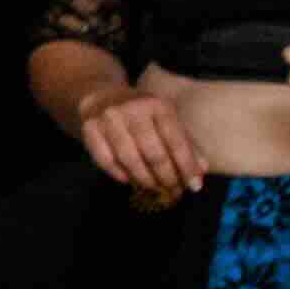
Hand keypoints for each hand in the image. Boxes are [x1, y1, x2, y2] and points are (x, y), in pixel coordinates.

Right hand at [73, 77, 209, 206]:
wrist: (101, 97)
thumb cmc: (141, 113)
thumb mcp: (166, 119)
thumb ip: (185, 143)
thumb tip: (200, 170)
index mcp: (158, 105)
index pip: (176, 141)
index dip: (186, 166)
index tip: (194, 186)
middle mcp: (132, 110)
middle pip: (153, 153)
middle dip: (166, 177)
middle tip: (173, 191)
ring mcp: (108, 119)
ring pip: (130, 160)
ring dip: (145, 180)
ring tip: (155, 189)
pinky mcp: (89, 129)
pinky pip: (106, 160)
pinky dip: (119, 175)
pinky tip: (130, 181)